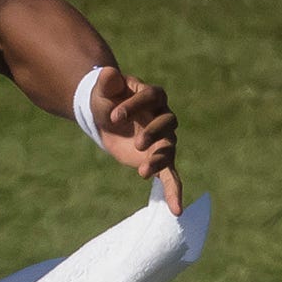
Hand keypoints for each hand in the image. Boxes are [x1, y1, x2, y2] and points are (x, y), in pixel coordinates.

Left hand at [90, 66, 183, 212]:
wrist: (107, 116)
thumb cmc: (107, 100)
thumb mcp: (104, 91)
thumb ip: (107, 83)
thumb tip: (107, 72)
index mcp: (152, 96)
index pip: (151, 97)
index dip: (135, 105)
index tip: (114, 115)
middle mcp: (163, 117)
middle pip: (167, 123)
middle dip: (153, 133)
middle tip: (136, 143)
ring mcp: (162, 139)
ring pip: (168, 148)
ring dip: (158, 159)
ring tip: (142, 171)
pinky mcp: (156, 158)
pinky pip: (170, 175)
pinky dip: (173, 191)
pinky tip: (177, 210)